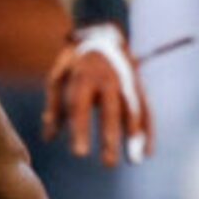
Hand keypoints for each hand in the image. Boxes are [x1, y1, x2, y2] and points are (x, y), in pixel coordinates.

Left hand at [44, 23, 152, 166]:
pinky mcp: (140, 87)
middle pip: (111, 111)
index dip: (81, 130)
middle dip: (111, 138)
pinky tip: (147, 152)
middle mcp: (109, 79)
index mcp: (84, 76)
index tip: (80, 154)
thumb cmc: (75, 63)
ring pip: (134, 112)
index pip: (81, 107)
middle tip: (108, 163)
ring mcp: (128, 82)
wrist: (103, 34)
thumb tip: (49, 137)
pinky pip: (146, 110)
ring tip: (134, 161)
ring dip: (135, 137)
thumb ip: (55, 108)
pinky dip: (148, 131)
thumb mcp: (58, 79)